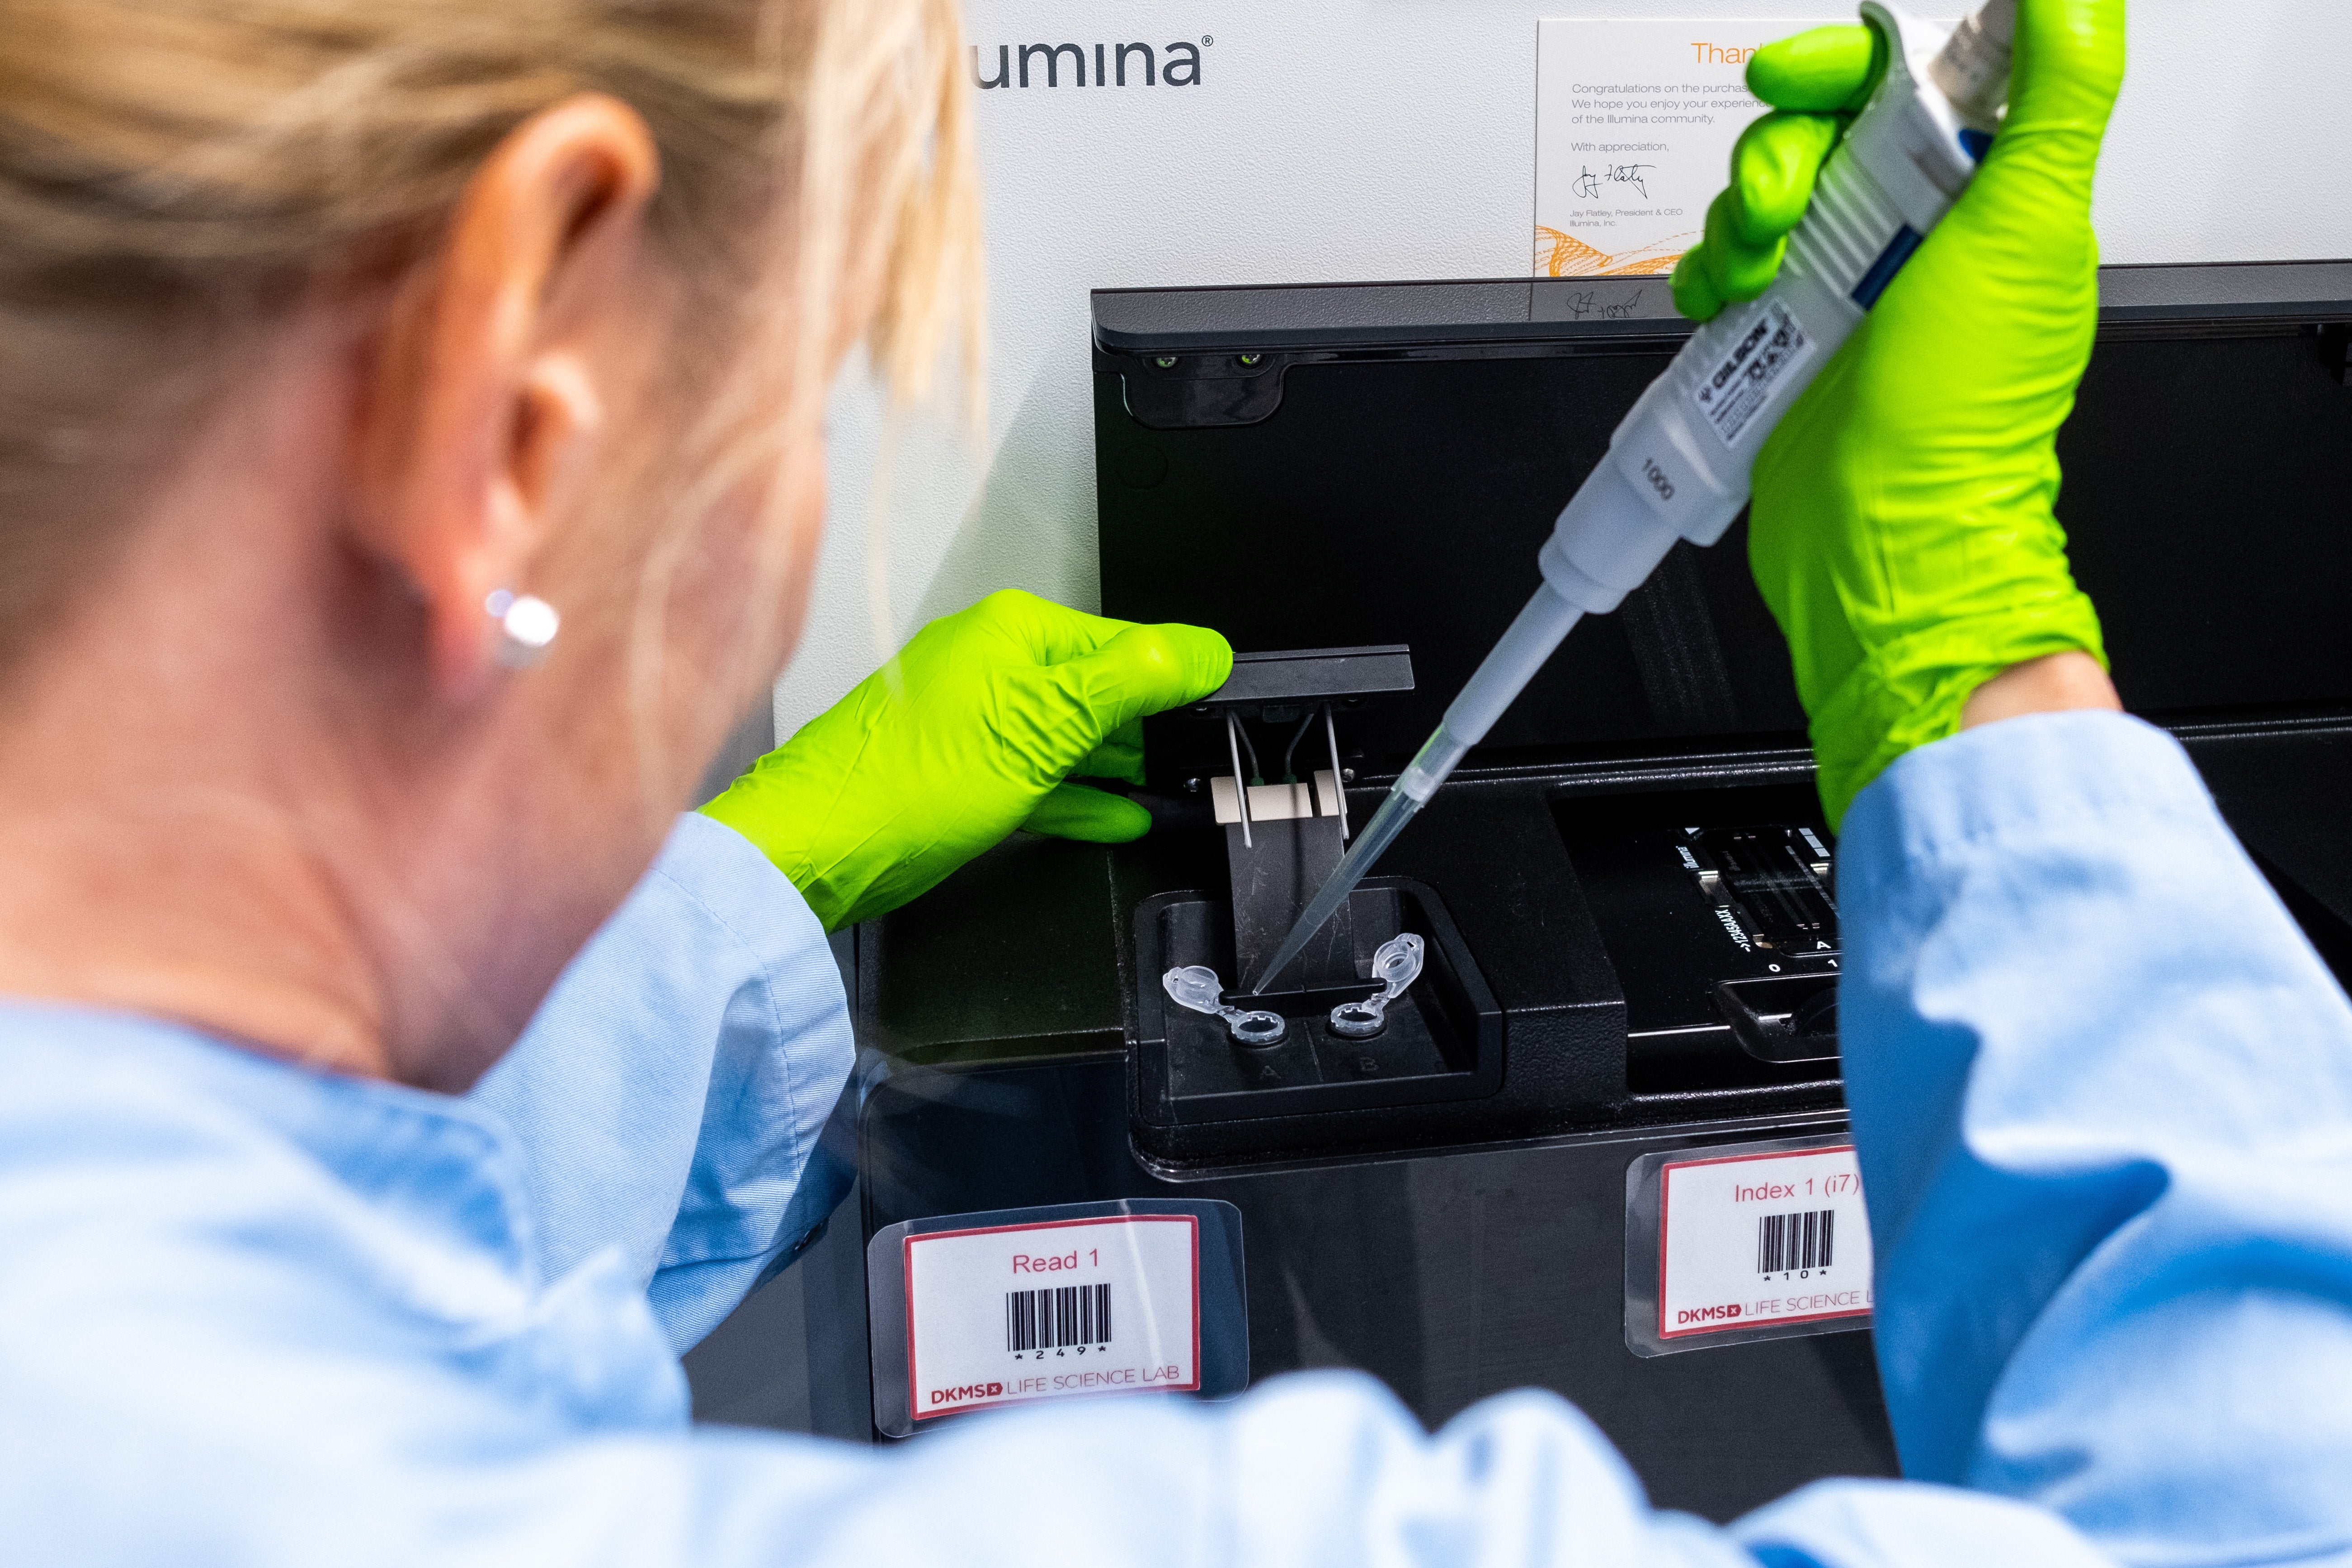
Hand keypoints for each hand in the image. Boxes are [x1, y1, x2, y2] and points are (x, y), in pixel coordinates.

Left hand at [703, 590, 1231, 930]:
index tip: (1223, 706)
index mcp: (1013, 633)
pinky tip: (1120, 816)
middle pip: (1100, 690)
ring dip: (1124, 768)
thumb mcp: (1041, 726)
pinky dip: (1083, 798)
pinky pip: (1042, 779)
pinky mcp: (963, 774)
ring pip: (1072, 738)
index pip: (1126, 641)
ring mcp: (975, 721)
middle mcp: (993, 665)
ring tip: (1177, 788)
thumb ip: (1128, 685)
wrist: (814, 848)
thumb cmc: (902, 782)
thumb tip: (1201, 651)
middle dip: (1154, 727)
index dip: (1179, 679)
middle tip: (1208, 756)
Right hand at [1681, 0, 2124, 824]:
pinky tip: (1725, 307)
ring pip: (1757, 194)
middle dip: (1776, 152)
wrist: (1883, 537)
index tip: (1803, 77)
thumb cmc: (1962, 415)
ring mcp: (1836, 285)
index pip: (1906, 78)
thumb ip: (2061, 91)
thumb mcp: (2031, 228)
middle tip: (1778, 205)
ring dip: (1737, 218)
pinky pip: (1717, 268)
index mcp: (1978, 191)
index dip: (1846, 64)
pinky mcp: (1774, 335)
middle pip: (1815, 129)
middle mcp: (1908, 231)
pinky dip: (1707, 276)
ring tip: (1756, 271)